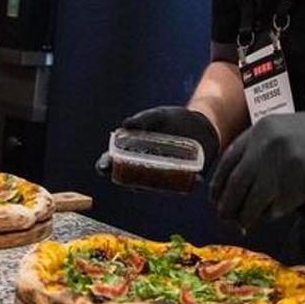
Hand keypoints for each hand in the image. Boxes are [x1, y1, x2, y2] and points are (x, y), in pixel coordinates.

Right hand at [95, 106, 220, 176]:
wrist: (200, 123)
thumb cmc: (172, 120)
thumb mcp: (158, 116)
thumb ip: (143, 120)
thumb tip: (126, 125)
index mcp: (132, 152)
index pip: (113, 162)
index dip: (105, 165)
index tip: (104, 166)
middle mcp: (145, 168)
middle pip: (130, 179)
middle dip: (128, 182)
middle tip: (130, 181)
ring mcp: (163, 175)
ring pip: (155, 187)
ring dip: (157, 187)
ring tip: (161, 179)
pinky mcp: (184, 178)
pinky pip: (185, 185)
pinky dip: (190, 183)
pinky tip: (196, 179)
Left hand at [208, 103, 304, 230]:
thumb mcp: (283, 132)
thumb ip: (259, 151)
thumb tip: (235, 186)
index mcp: (260, 130)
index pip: (228, 161)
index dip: (219, 183)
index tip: (216, 198)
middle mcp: (267, 145)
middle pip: (236, 183)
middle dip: (227, 204)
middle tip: (225, 217)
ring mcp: (282, 164)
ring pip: (252, 200)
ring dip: (244, 216)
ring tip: (243, 224)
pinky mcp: (299, 183)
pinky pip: (275, 207)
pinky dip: (268, 216)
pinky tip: (267, 218)